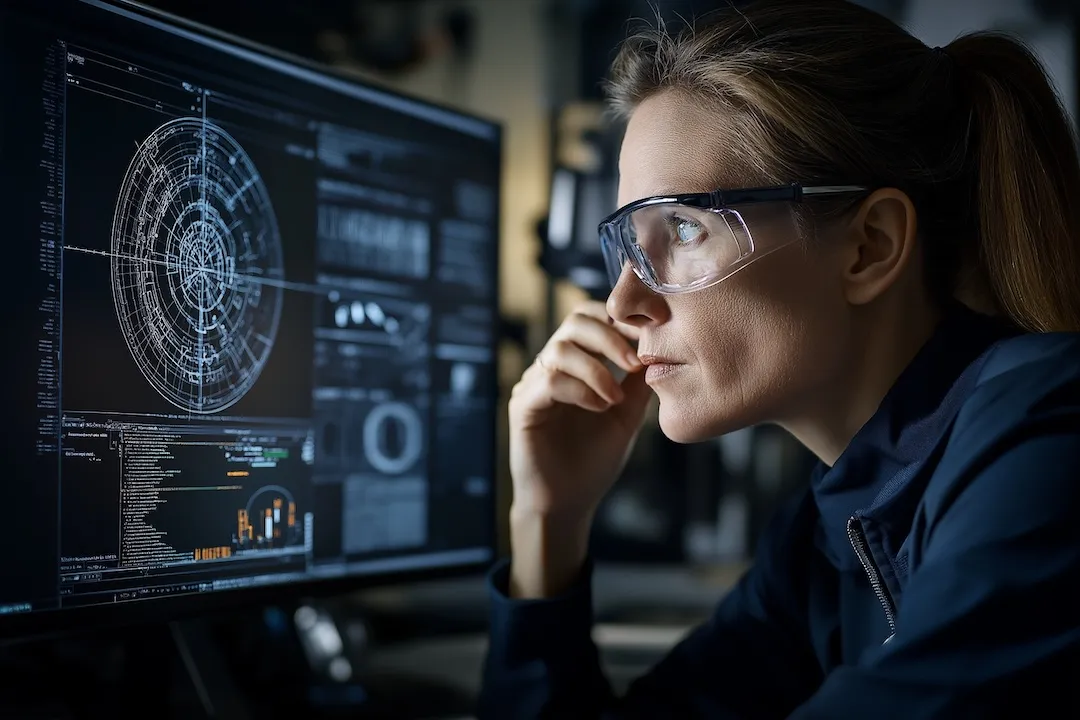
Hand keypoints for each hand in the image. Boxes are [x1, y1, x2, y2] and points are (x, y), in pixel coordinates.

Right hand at [508, 301, 651, 521]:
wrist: (569, 503)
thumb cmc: (594, 460)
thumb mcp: (627, 415)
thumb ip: (638, 382)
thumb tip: (660, 348)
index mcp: (576, 363)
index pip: (591, 318)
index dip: (619, 318)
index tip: (649, 332)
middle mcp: (552, 367)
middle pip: (575, 322)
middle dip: (609, 337)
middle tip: (633, 362)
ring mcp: (534, 384)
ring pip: (561, 349)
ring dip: (596, 369)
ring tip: (615, 398)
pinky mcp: (523, 407)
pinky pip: (549, 381)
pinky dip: (580, 390)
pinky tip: (599, 408)